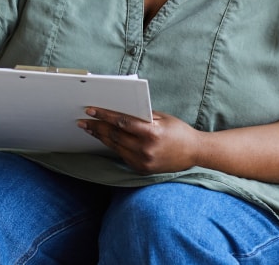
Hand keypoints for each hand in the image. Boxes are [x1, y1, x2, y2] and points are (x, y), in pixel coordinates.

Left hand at [78, 107, 200, 173]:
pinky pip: (122, 155)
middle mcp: (146, 149)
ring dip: (101, 137)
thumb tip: (118, 109)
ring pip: (115, 146)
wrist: (195, 153)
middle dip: (97, 127)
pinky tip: (104, 139)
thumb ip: (141, 115)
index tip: (90, 110)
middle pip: (114, 136)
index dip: (104, 116)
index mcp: (151, 133)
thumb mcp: (162, 118)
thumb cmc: (179, 131)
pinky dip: (112, 146)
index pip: (121, 122)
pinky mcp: (142, 169)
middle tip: (83, 121)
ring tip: (89, 129)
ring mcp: (143, 161)